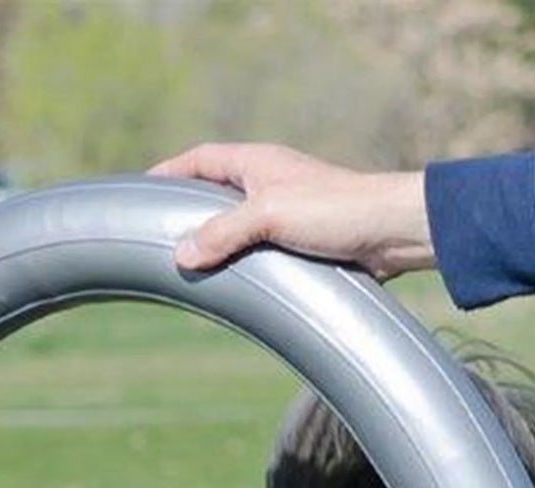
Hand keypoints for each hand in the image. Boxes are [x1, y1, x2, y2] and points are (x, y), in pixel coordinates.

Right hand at [149, 142, 433, 279]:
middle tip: (160, 234)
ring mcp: (286, 211)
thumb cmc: (336, 210)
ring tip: (189, 265)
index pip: (201, 159)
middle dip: (188, 210)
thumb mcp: (270, 216)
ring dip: (215, 241)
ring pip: (237, 224)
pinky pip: (259, 248)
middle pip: (215, 191)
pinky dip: (240, 261)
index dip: (170, 171)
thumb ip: (224, 233)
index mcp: (257, 163)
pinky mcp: (302, 240)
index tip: (143, 190)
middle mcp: (269, 182)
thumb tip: (182, 254)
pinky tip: (231, 281)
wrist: (392, 232)